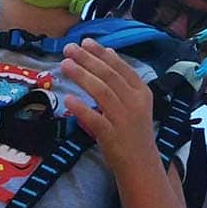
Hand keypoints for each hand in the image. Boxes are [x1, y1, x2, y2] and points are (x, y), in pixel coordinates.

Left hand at [60, 38, 157, 170]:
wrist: (141, 165)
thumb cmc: (134, 131)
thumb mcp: (135, 102)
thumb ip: (122, 78)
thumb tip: (109, 52)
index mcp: (141, 92)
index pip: (120, 67)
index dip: (102, 53)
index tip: (86, 42)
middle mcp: (135, 103)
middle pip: (109, 76)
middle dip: (88, 60)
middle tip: (69, 49)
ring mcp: (124, 120)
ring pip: (101, 92)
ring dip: (82, 76)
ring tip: (64, 65)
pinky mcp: (112, 136)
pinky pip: (94, 119)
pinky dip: (81, 108)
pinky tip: (67, 99)